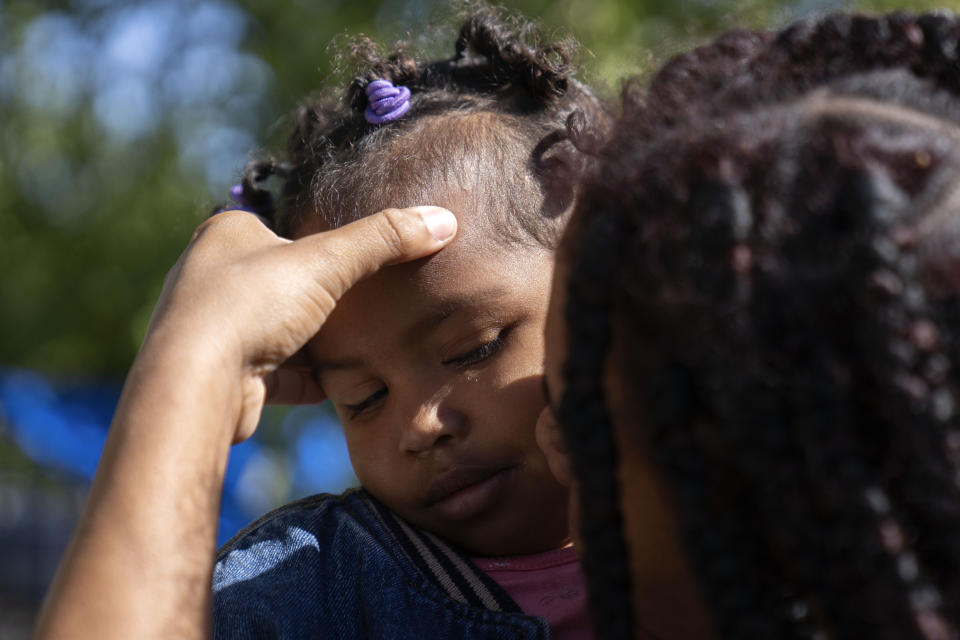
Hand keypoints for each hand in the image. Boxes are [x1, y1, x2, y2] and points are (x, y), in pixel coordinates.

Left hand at [34, 205, 456, 639]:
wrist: (198, 384)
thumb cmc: (251, 304)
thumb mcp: (327, 260)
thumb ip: (385, 239)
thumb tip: (444, 220)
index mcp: (228, 232)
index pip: (283, 226)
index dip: (322, 239)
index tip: (359, 253)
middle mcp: (214, 275)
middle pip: (287, 280)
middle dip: (324, 295)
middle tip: (371, 300)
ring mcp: (218, 327)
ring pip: (285, 328)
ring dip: (319, 339)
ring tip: (365, 341)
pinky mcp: (229, 374)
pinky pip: (281, 371)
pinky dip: (311, 377)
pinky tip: (342, 382)